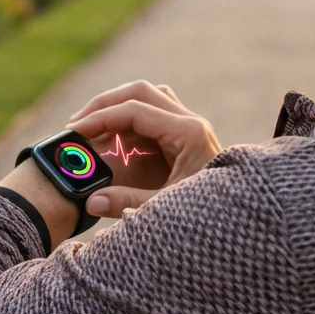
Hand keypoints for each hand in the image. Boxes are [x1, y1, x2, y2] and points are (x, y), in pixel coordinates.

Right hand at [66, 80, 221, 218]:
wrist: (239, 222)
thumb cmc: (209, 216)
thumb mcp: (165, 210)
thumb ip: (127, 202)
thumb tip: (90, 200)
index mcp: (188, 133)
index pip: (135, 109)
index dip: (101, 117)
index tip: (75, 131)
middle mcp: (191, 123)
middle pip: (141, 92)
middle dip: (105, 104)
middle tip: (76, 125)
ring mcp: (190, 127)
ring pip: (149, 97)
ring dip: (119, 107)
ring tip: (92, 127)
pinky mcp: (186, 137)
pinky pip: (154, 115)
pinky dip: (130, 121)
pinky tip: (113, 139)